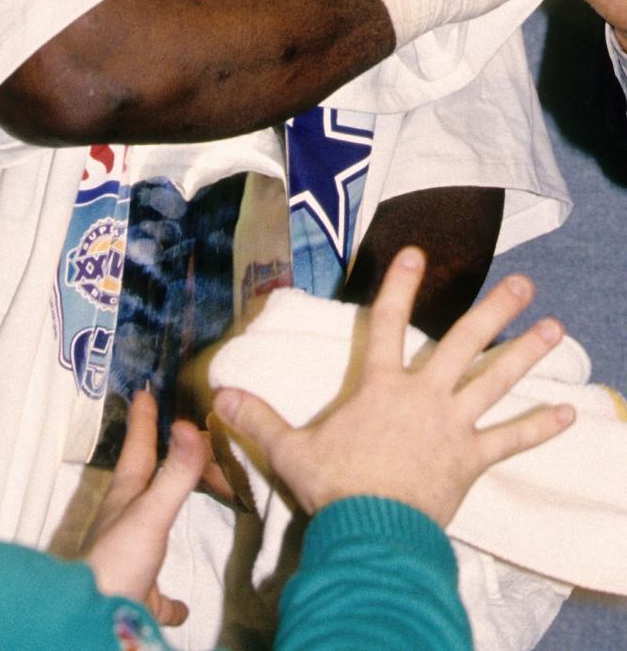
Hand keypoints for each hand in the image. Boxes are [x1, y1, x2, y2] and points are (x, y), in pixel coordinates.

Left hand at [83, 390, 206, 625]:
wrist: (95, 617)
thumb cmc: (117, 562)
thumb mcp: (151, 512)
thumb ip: (175, 474)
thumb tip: (190, 426)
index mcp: (127, 497)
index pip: (139, 449)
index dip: (144, 420)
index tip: (145, 391)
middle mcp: (126, 522)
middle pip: (149, 483)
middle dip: (164, 460)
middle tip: (183, 440)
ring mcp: (132, 559)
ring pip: (152, 531)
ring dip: (166, 517)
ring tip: (182, 507)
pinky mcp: (140, 595)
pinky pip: (160, 596)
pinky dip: (172, 600)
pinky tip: (180, 606)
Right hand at [213, 247, 573, 529]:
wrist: (373, 533)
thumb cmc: (333, 488)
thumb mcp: (290, 451)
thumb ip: (258, 418)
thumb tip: (219, 393)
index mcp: (380, 387)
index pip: (385, 323)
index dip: (400, 286)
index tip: (415, 253)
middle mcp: (423, 396)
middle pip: (462, 344)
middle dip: (494, 310)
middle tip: (522, 282)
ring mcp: (452, 426)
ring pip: (495, 381)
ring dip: (526, 353)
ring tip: (555, 327)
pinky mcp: (471, 460)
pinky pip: (510, 440)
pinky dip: (539, 427)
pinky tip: (568, 413)